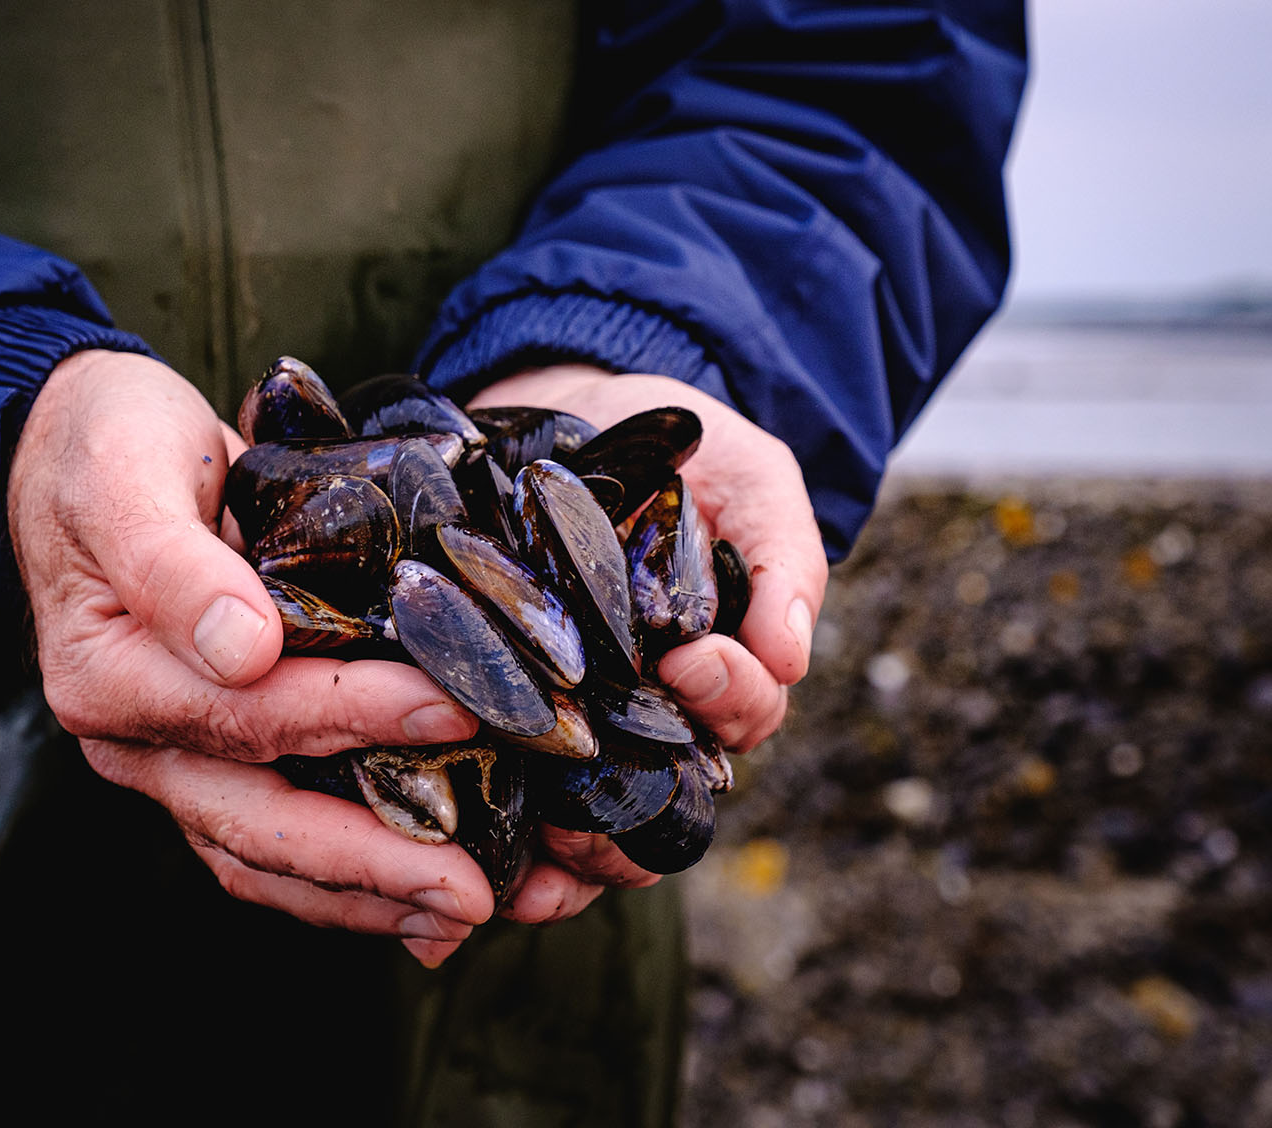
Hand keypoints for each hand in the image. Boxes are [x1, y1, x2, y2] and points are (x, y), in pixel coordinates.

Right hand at [7, 350, 490, 965]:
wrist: (78, 446)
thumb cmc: (105, 446)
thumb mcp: (126, 473)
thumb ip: (174, 564)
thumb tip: (242, 648)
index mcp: (109, 676)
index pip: (246, 716)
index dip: (354, 718)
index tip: (455, 711)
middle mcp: (140, 739)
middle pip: (261, 825)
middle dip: (376, 864)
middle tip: (478, 891)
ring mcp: (178, 758)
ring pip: (274, 855)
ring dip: (373, 894)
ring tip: (475, 911)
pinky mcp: (219, 754)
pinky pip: (283, 836)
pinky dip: (354, 873)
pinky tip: (427, 897)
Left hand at [463, 364, 826, 923]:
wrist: (571, 407)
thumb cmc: (679, 449)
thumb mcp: (751, 480)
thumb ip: (784, 557)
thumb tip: (791, 653)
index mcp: (720, 668)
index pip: (742, 712)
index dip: (727, 696)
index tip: (692, 658)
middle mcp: (655, 709)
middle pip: (666, 797)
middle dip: (637, 815)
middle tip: (598, 806)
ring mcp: (580, 716)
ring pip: (592, 818)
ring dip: (572, 850)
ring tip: (540, 852)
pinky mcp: (503, 706)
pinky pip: (511, 791)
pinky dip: (503, 839)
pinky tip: (481, 864)